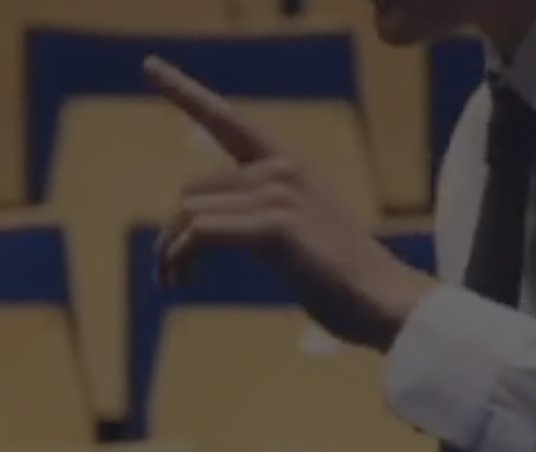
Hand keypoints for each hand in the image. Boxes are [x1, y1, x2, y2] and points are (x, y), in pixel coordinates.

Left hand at [145, 55, 438, 346]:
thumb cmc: (345, 279)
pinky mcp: (274, 226)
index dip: (186, 92)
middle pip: (195, 189)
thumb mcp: (302, 229)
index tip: (150, 67)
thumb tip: (199, 222)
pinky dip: (181, 256)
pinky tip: (183, 279)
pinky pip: (200, 233)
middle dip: (174, 232)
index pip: (229, 121)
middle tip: (168, 272)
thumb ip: (261, 211)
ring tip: (174, 281)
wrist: (386, 301)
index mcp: (291, 164)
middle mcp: (284, 168)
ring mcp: (280, 193)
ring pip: (190, 212)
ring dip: (172, 250)